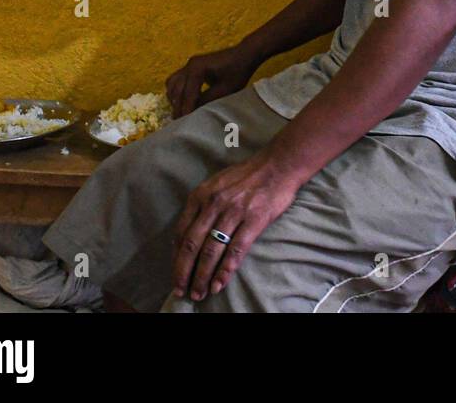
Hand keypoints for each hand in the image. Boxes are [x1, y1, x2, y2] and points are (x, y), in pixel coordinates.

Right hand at [164, 45, 261, 118]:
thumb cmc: (237, 72)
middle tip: (179, 121)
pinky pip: (176, 78)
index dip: (186, 109)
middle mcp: (190, 64)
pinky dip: (176, 90)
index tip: (184, 123)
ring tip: (179, 111)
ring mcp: (189, 64)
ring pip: (172, 83)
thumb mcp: (224, 90)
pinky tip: (181, 100)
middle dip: (178, 106)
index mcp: (198, 69)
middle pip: (177, 89)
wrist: (244, 55)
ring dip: (174, 98)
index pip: (188, 94)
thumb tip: (193, 113)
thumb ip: (207, 100)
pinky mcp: (191, 66)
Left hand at [170, 151, 301, 301]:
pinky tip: (220, 283)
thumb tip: (190, 231)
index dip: (176, 257)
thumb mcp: (217, 183)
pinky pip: (235, 250)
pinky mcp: (254, 220)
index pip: (181, 232)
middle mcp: (214, 204)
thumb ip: (202, 204)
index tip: (176, 273)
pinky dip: (225, 270)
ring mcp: (234, 212)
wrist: (279, 164)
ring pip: (211, 251)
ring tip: (199, 292)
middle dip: (184, 272)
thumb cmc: (248, 174)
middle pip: (192, 244)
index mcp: (201, 195)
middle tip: (181, 291)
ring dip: (203, 276)